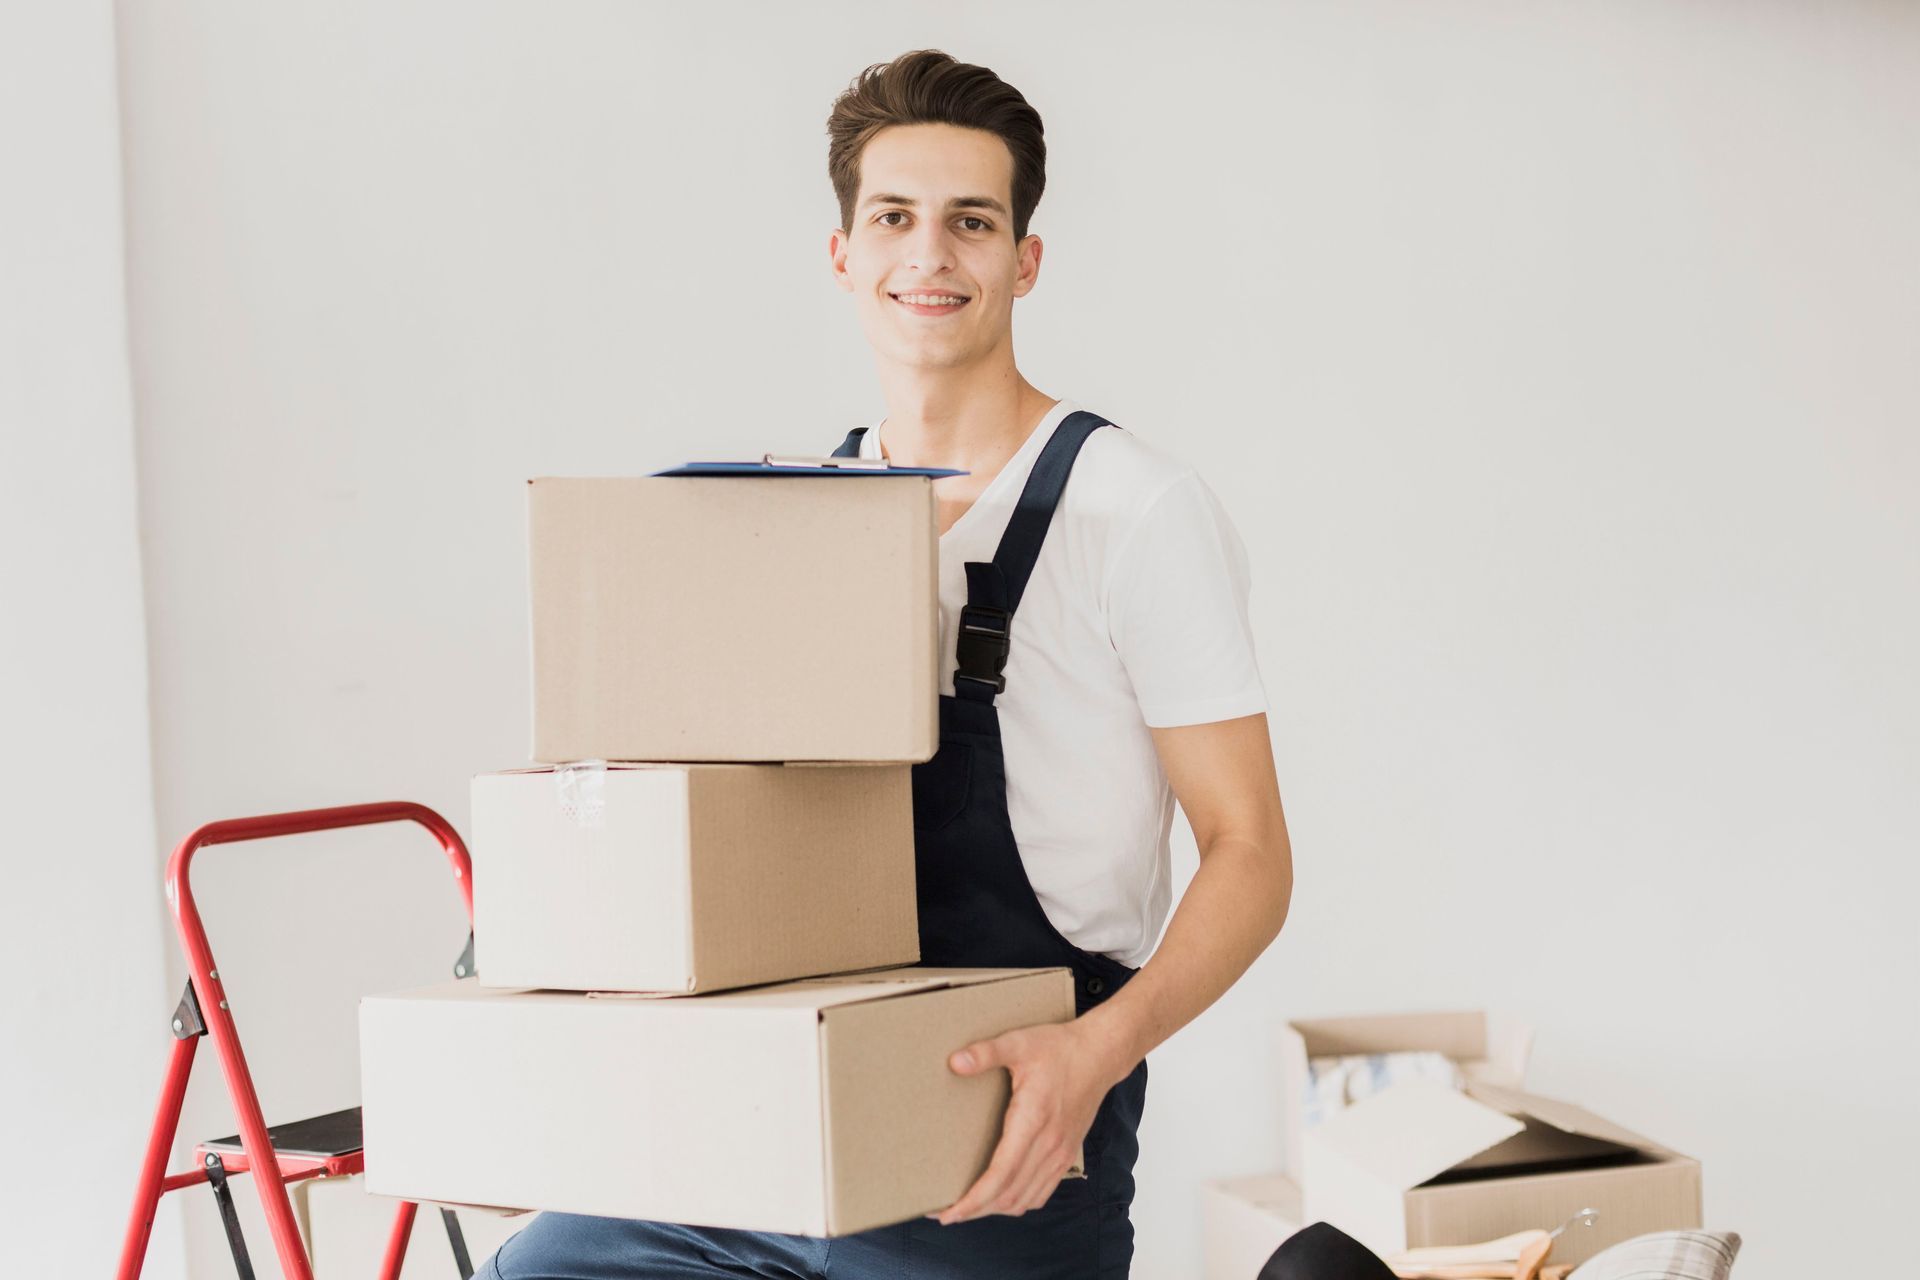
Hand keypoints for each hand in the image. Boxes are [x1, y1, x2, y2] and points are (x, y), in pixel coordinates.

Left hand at [929, 1018, 1128, 1224]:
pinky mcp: (1066, 1155)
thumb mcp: (1019, 1042)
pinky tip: (1001, 1199)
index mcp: (1033, 1121)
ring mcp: (1060, 1154)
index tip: (948, 1212)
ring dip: (995, 1210)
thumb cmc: (1059, 1049)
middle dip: (975, 1210)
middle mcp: (1049, 1145)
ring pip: (1024, 1199)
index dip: (973, 1200)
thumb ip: (986, 1053)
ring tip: (967, 1209)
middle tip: (945, 1213)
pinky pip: (1042, 1192)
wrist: (1099, 1055)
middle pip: (1008, 1195)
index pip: (1001, 1175)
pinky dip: (1018, 1202)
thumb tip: (955, 1062)